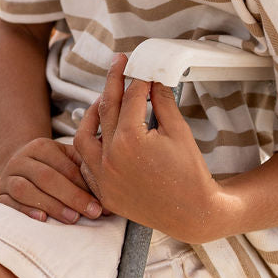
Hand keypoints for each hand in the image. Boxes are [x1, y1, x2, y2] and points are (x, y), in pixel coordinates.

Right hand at [0, 136, 103, 223]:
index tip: (102, 202)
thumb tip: (112, 183)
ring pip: (26, 190)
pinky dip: (25, 211)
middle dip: (72, 196)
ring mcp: (7, 177)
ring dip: (51, 205)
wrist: (17, 167)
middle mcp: (21, 159)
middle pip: (47, 177)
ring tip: (72, 218)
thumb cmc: (51, 167)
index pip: (64, 165)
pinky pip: (8, 203)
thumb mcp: (65, 159)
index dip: (84, 184)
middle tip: (92, 212)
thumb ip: (85, 165)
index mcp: (41, 146)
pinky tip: (42, 220)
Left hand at [72, 54, 225, 243]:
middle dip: (113, 82)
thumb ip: (162, 100)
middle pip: (107, 109)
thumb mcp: (178, 130)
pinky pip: (86, 165)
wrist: (193, 213)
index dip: (136, 78)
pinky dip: (90, 147)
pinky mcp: (104, 194)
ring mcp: (104, 178)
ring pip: (84, 137)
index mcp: (130, 140)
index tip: (138, 66)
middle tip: (118, 64)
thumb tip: (153, 78)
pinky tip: (100, 135)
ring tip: (104, 100)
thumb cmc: (190, 172)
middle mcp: (110, 158)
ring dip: (92, 115)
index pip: (130, 97)